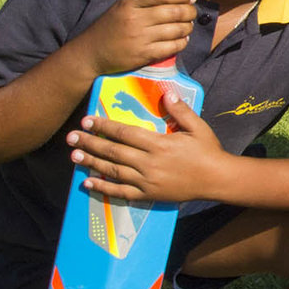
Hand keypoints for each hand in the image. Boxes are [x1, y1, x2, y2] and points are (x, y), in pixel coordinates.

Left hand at [67, 86, 229, 204]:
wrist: (218, 180)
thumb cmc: (208, 151)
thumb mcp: (198, 127)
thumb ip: (181, 110)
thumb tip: (167, 93)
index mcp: (159, 144)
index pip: (124, 133)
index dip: (104, 126)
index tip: (87, 120)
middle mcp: (149, 163)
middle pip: (113, 151)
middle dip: (89, 143)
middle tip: (70, 137)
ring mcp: (147, 181)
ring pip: (113, 171)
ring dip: (91, 163)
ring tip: (74, 156)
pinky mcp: (148, 195)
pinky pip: (121, 192)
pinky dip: (104, 188)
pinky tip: (89, 183)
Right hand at [78, 0, 194, 75]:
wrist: (91, 54)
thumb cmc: (109, 28)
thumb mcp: (121, 8)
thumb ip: (144, 2)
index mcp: (129, 4)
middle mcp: (135, 20)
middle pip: (173, 11)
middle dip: (189, 11)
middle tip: (192, 12)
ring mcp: (140, 38)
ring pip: (176, 29)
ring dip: (188, 27)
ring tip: (188, 26)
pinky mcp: (144, 55)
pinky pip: (171, 47)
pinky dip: (182, 42)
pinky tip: (182, 40)